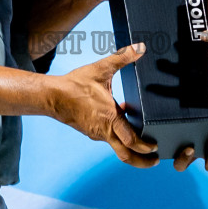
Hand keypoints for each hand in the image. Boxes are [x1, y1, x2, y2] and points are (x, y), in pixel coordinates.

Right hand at [50, 44, 157, 167]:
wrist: (52, 97)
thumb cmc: (75, 85)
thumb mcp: (101, 69)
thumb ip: (122, 57)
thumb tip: (140, 47)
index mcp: (109, 119)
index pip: (131, 141)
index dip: (145, 148)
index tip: (156, 147)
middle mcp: (103, 131)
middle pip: (125, 155)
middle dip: (142, 161)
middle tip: (155, 160)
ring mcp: (96, 134)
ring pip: (117, 148)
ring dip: (131, 149)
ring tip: (144, 144)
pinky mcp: (91, 132)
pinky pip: (109, 138)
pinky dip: (119, 137)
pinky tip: (124, 123)